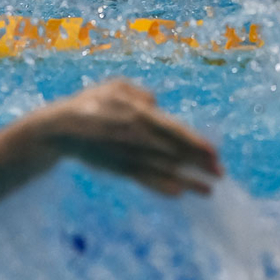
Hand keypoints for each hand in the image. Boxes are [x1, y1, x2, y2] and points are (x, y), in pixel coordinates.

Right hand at [31, 79, 221, 195]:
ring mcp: (128, 155)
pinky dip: (161, 187)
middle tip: (220, 173)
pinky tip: (177, 193)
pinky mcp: (118, 168)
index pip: (174, 130)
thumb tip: (156, 102)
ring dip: (188, 181)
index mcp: (137, 115)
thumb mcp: (113, 86)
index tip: (214, 152)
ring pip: (163, 170)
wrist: (58, 130)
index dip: (196, 142)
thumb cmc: (88, 103)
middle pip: (175, 153)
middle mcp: (136, 138)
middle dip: (199, 164)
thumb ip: (139, 92)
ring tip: (208, 191)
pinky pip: (144, 180)